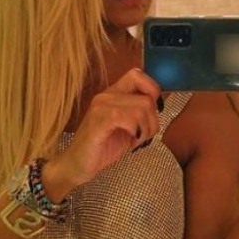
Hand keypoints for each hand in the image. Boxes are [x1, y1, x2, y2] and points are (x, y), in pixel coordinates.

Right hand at [52, 68, 161, 191]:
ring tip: (136, 140)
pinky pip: (130, 118)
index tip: (154, 111)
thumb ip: (140, 112)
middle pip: (147, 98)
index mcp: (113, 93)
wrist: (78, 164)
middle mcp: (106, 95)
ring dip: (146, 129)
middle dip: (153, 121)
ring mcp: (101, 107)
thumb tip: (160, 103)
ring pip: (142, 108)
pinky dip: (137, 131)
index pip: (137, 74)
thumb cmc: (103, 146)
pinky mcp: (99, 121)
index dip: (153, 89)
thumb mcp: (127, 126)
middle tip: (143, 135)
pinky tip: (131, 140)